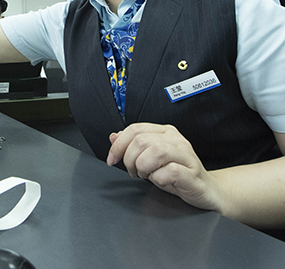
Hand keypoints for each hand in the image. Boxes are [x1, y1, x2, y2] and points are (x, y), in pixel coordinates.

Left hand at [107, 123, 222, 211]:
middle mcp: (176, 140)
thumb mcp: (150, 158)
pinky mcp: (192, 173)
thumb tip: (114, 136)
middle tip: (134, 172)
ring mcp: (186, 155)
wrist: (207, 190)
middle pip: (142, 141)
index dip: (118, 145)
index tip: (112, 159)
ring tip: (146, 175)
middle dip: (130, 159)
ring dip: (143, 167)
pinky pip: (170, 171)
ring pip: (156, 151)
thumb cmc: (178, 174)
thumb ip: (132, 146)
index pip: (135, 129)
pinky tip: (160, 181)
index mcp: (165, 132)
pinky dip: (158, 178)